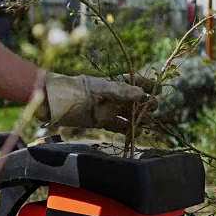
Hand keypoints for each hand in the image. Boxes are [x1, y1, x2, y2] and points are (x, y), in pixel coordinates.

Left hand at [36, 72, 157, 132]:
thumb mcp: (100, 90)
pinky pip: (117, 126)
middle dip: (145, 103)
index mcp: (113, 84)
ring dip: (138, 118)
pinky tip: (136, 133)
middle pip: (134, 100)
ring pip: (127, 114)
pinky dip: (126, 130)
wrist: (56, 103)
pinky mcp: (101, 121)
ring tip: (148, 123)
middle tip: (155, 108)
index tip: (158, 89)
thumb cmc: (77, 91)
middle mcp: (112, 96)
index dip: (146, 85)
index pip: (134, 82)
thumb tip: (142, 94)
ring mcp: (107, 109)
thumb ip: (120, 92)